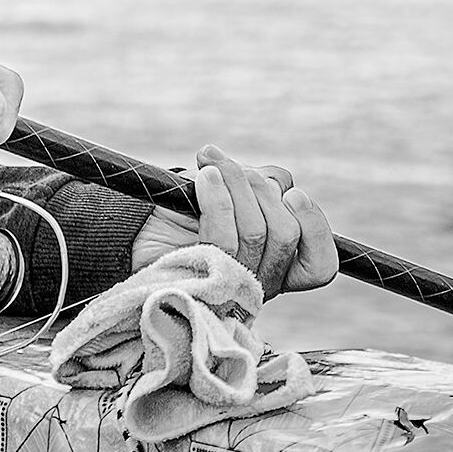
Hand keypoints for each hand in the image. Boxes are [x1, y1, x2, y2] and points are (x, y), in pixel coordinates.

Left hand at [129, 145, 337, 297]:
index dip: (316, 227)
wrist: (133, 230)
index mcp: (276, 270)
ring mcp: (229, 286)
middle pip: (286, 234)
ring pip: (257, 231)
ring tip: (211, 164)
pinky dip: (219, 196)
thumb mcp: (235, 195)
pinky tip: (205, 175)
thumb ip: (264, 189)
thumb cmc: (186, 210)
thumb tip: (278, 181)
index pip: (319, 267)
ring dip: (237, 183)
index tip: (294, 195)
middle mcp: (258, 287)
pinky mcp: (200, 278)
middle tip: (233, 168)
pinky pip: (224, 237)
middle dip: (263, 188)